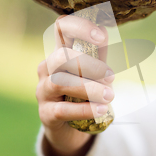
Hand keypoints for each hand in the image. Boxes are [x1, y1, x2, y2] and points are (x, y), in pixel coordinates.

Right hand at [36, 15, 114, 155]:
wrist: (71, 128)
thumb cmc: (84, 93)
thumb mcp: (95, 72)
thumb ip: (98, 54)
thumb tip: (104, 30)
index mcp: (61, 52)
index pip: (61, 27)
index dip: (80, 27)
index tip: (100, 36)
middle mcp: (47, 69)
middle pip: (61, 56)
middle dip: (89, 65)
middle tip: (111, 76)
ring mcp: (43, 91)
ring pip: (60, 82)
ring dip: (89, 88)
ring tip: (109, 96)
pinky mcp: (45, 114)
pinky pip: (62, 109)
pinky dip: (85, 109)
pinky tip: (101, 109)